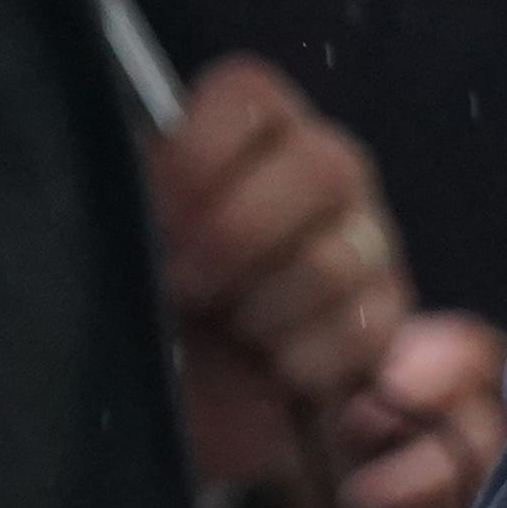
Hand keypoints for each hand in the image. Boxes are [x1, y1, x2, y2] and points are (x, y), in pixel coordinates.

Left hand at [150, 54, 415, 420]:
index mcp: (244, 136)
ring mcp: (364, 240)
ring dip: (266, 308)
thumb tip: (154, 186)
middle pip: (322, 165)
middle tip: (185, 285)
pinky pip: (365, 329)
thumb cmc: (146, 316)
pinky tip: (275, 366)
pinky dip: (306, 359)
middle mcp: (317, 172)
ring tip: (232, 331)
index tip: (159, 214)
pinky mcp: (386, 316)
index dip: (202, 153)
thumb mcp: (120, 254)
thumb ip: (136, 203)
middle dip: (240, 236)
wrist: (188, 411)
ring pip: (339, 256)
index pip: (247, 95)